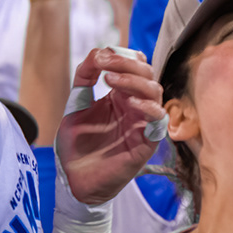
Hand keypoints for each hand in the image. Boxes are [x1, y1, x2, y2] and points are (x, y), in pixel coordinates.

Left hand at [56, 47, 165, 204]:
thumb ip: (85, 79)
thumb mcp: (76, 106)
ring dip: (134, 80)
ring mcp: (143, 122)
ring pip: (154, 91)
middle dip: (126, 63)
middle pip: (146, 73)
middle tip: (104, 63)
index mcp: (121, 95)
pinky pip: (158, 119)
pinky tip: (129, 103)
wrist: (74, 180)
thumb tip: (96, 52)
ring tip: (110, 79)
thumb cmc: (77, 146)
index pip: (134, 66)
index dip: (121, 56)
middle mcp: (135, 106)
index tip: (99, 57)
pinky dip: (148, 107)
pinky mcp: (147, 141)